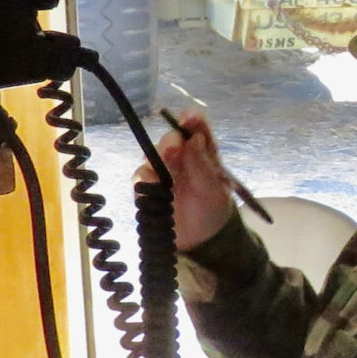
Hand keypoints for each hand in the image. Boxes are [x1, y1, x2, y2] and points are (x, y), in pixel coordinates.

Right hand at [150, 110, 236, 252]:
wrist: (201, 239)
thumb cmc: (213, 208)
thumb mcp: (215, 188)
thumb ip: (203, 164)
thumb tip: (193, 138)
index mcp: (203, 150)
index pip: (197, 127)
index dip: (192, 119)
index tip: (189, 118)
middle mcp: (181, 155)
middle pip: (171, 139)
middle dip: (171, 141)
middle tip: (174, 148)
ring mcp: (162, 169)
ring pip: (152, 155)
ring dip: (156, 159)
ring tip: (163, 173)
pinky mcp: (148, 186)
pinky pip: (141, 177)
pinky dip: (144, 180)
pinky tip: (152, 187)